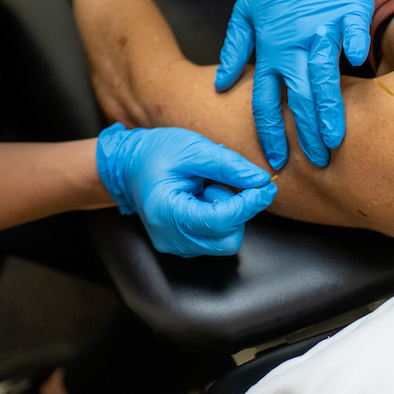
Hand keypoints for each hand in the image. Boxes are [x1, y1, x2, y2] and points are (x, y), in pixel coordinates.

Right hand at [96, 122, 276, 256]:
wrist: (127, 165)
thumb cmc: (155, 153)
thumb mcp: (193, 148)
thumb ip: (229, 165)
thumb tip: (261, 180)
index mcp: (166, 212)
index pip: (220, 220)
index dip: (248, 204)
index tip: (266, 187)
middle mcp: (169, 238)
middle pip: (226, 240)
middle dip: (235, 211)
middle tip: (219, 184)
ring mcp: (174, 245)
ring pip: (223, 242)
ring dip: (226, 214)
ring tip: (205, 189)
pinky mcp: (181, 245)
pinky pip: (214, 240)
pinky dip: (217, 219)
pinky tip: (201, 199)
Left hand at [215, 0, 372, 169]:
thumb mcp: (244, 12)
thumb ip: (234, 49)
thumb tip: (219, 84)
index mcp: (269, 48)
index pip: (263, 99)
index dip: (269, 131)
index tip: (274, 159)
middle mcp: (294, 43)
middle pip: (297, 97)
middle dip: (304, 134)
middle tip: (316, 162)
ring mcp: (323, 28)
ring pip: (325, 76)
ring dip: (330, 110)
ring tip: (336, 138)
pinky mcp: (349, 12)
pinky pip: (354, 35)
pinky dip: (357, 50)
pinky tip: (363, 69)